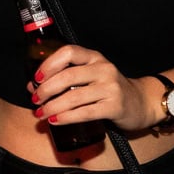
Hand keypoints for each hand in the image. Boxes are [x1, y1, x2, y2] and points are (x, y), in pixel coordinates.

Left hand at [29, 44, 159, 131]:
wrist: (142, 102)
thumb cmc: (108, 88)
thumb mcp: (89, 76)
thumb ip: (64, 78)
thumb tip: (32, 87)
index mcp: (94, 57)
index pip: (69, 52)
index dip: (49, 64)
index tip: (36, 78)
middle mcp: (103, 69)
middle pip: (68, 76)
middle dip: (46, 89)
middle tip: (35, 99)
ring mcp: (111, 88)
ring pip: (74, 97)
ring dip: (53, 106)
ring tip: (40, 113)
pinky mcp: (115, 107)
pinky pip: (85, 113)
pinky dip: (66, 117)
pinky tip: (55, 121)